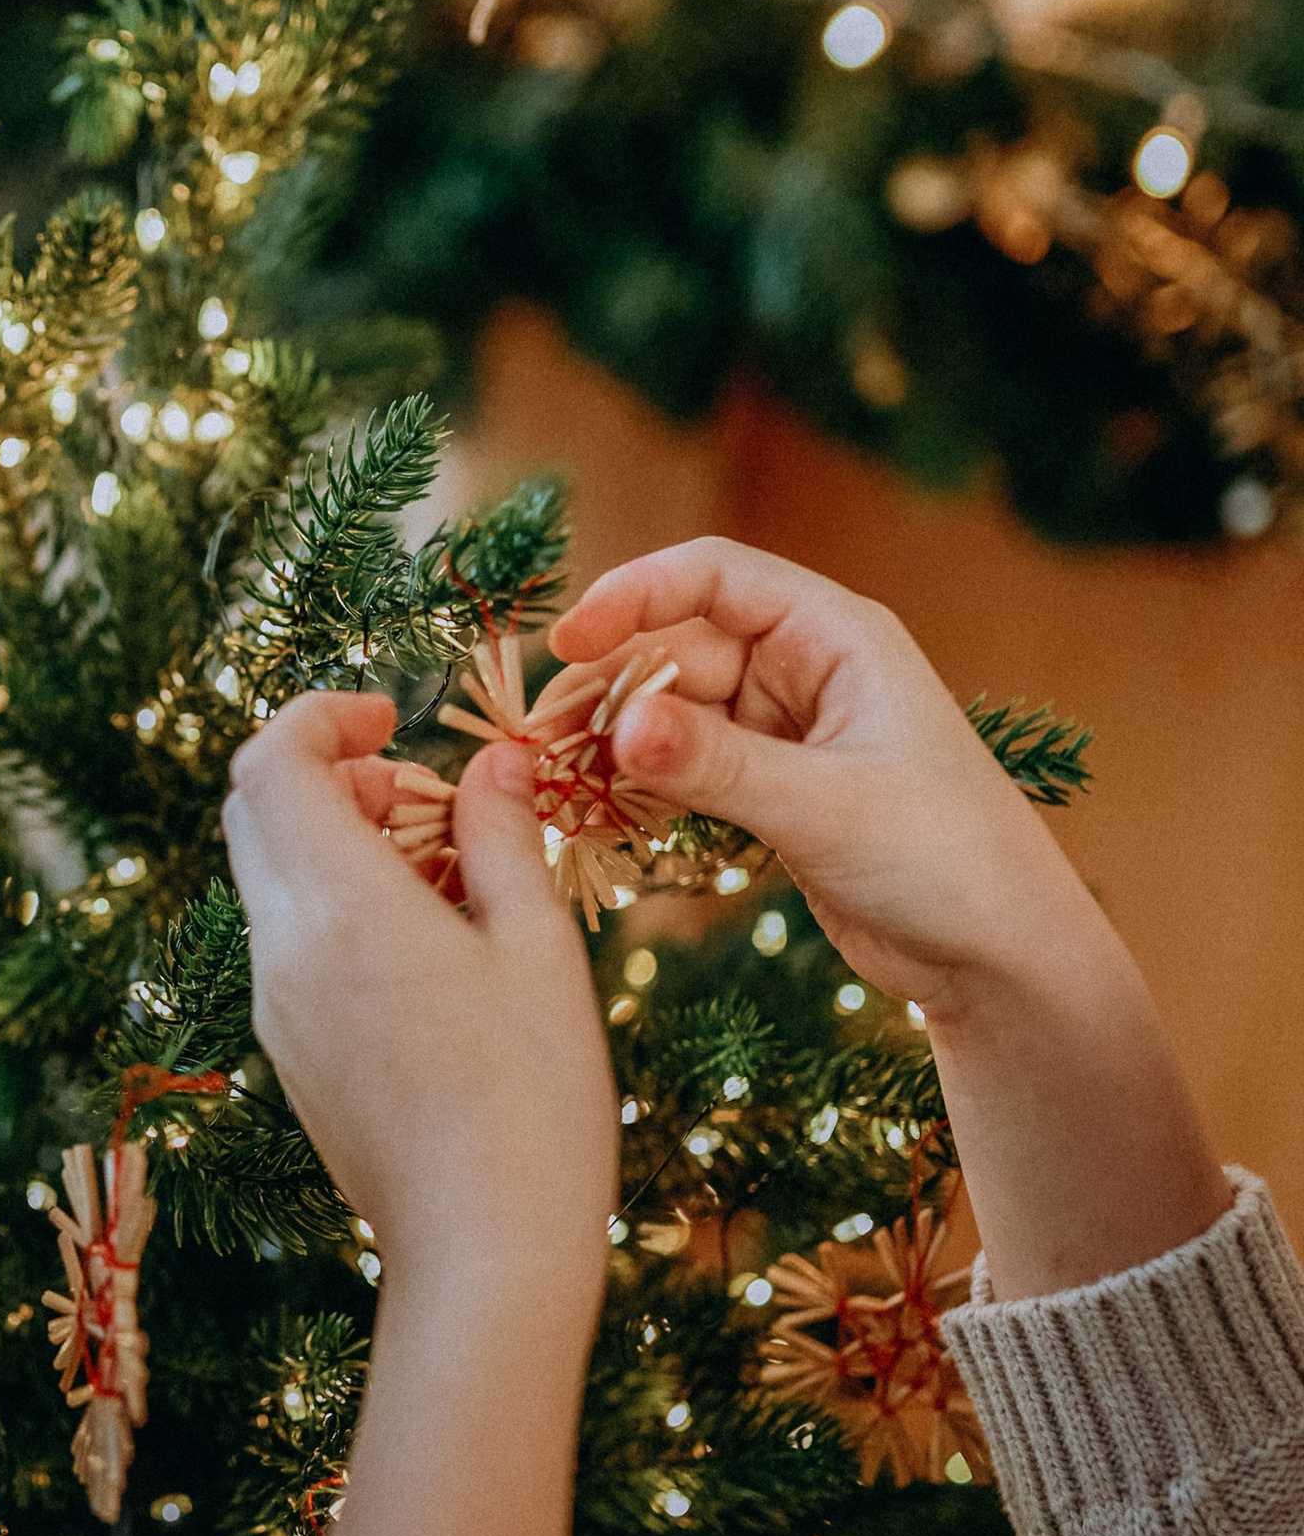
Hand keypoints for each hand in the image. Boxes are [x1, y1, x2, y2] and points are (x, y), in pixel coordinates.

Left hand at [220, 693, 614, 1535]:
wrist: (485, 1256)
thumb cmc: (534, 1101)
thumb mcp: (537, 950)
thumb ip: (500, 841)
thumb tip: (487, 765)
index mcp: (339, 908)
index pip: (270, 763)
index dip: (319, 717)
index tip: (390, 720)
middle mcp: (283, 952)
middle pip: (252, 812)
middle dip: (324, 774)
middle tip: (416, 792)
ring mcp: (275, 1010)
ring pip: (270, 881)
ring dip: (337, 843)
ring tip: (445, 872)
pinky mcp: (290, 1057)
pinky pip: (290, 946)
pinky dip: (337, 908)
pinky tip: (427, 945)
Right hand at [549, 538, 1096, 1024]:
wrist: (997, 957)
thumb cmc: (946, 860)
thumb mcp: (826, 807)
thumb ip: (717, 765)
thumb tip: (617, 726)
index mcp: (838, 638)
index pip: (716, 577)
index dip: (635, 594)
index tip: (568, 642)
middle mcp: (807, 671)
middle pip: (679, 647)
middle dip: (610, 687)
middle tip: (539, 742)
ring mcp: (786, 733)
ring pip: (673, 712)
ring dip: (615, 741)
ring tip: (553, 781)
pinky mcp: (770, 792)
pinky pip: (685, 767)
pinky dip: (641, 785)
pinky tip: (597, 812)